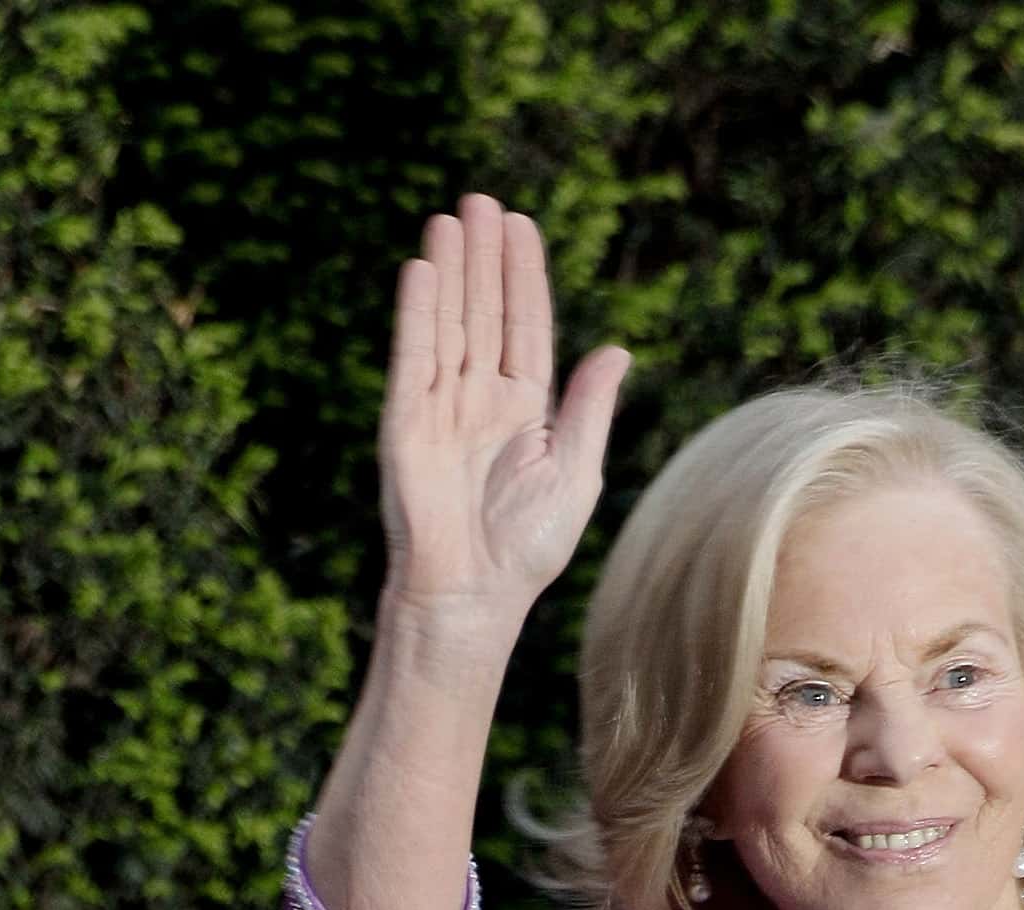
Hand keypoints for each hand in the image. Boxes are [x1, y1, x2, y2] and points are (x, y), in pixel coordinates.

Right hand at [378, 193, 628, 612]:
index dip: (523, 276)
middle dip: (484, 258)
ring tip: (452, 218)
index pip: (525, 327)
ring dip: (451, 271)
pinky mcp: (406, 421)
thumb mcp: (575, 472)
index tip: (520, 224)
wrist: (472, 593)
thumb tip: (618, 350)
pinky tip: (422, 269)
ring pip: (449, 324)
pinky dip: (417, 313)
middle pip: (483, 313)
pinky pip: (413, 356)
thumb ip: (590, 409)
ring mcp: (440, 406)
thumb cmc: (527, 548)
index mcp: (526, 410)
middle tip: (482, 201)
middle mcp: (481, 400)